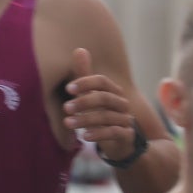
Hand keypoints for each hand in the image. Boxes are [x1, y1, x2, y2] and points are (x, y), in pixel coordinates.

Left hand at [63, 47, 138, 161]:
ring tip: (68, 123)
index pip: (102, 81)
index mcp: (113, 91)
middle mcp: (122, 103)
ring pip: (107, 117)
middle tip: (66, 108)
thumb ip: (85, 76)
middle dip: (84, 102)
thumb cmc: (102, 115)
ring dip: (85, 120)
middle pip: (105, 98)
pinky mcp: (126, 136)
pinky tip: (84, 137)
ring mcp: (125, 120)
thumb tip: (79, 49)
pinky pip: (114, 133)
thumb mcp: (91, 96)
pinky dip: (99, 134)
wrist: (120, 143)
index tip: (68, 89)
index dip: (86, 82)